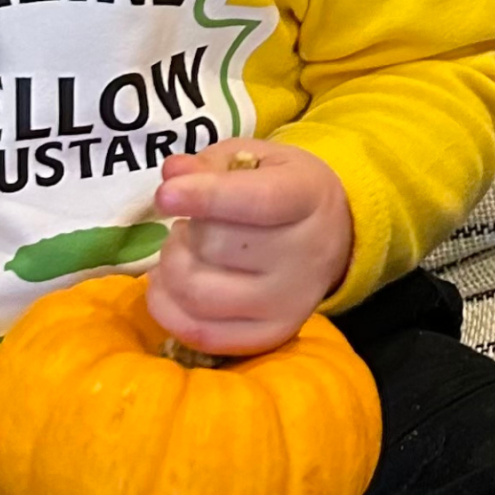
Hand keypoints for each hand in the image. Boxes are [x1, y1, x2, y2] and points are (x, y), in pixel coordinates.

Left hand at [146, 137, 353, 355]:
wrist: (330, 236)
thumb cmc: (282, 188)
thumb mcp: (255, 158)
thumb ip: (211, 163)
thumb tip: (173, 173)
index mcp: (308, 197)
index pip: (259, 202)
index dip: (207, 197)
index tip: (164, 195)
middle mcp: (307, 255)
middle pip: (217, 246)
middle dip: (187, 230)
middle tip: (190, 223)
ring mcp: (290, 302)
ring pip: (199, 293)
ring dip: (172, 266)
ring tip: (184, 250)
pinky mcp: (271, 336)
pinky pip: (200, 334)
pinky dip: (167, 307)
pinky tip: (168, 282)